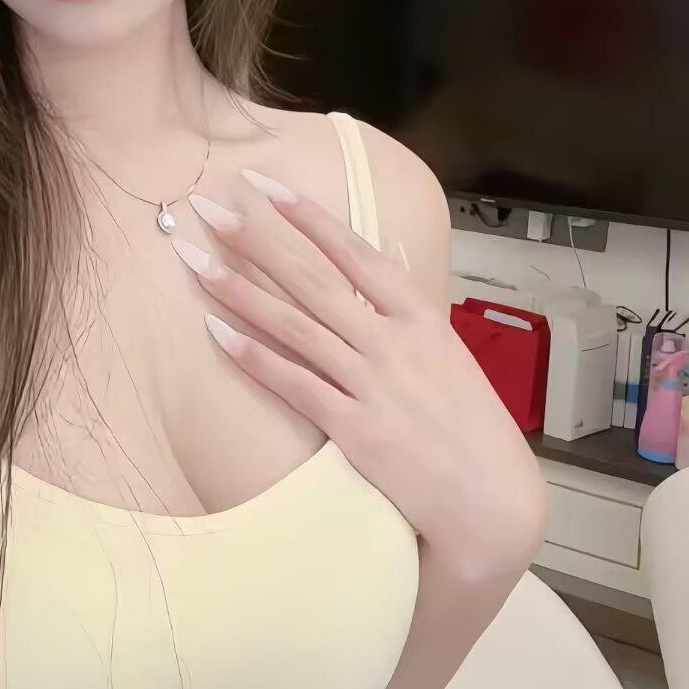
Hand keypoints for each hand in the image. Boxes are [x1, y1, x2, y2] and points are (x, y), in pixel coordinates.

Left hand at [176, 171, 547, 574]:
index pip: (356, 253)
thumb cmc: (472, 428)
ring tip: (195, 262)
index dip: (308, 217)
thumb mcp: (450, 356)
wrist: (492, 500)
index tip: (267, 187)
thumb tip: (388, 260)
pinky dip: (254, 357)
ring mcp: (373, 384)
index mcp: (422, 318)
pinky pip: (294, 383)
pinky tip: (217, 332)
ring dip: (239, 291)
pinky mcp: (355, 429)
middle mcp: (394, 342)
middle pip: (312, 280)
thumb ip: (412, 312)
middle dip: (256, 241)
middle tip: (209, 210)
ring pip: (293, 325)